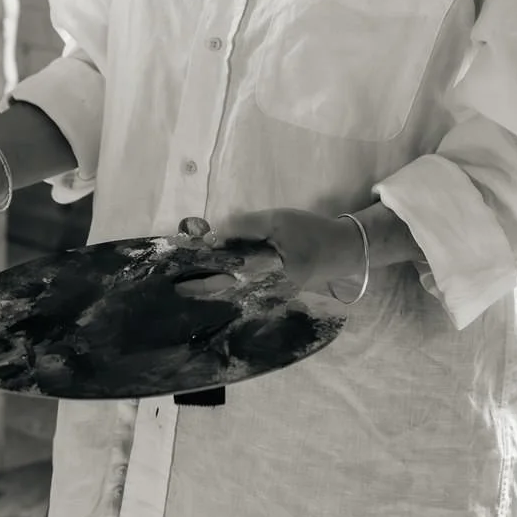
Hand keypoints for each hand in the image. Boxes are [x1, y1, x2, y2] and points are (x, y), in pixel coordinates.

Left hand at [173, 207, 362, 302]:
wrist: (343, 251)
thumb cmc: (310, 233)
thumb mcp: (279, 221)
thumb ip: (246, 226)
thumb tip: (215, 233)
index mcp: (264, 273)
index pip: (223, 274)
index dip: (198, 271)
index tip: (176, 268)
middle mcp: (263, 290)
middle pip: (223, 291)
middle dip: (198, 288)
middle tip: (173, 287)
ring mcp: (268, 294)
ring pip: (232, 294)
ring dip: (209, 290)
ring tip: (185, 286)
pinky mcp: (272, 292)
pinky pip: (243, 292)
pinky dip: (225, 289)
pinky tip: (211, 284)